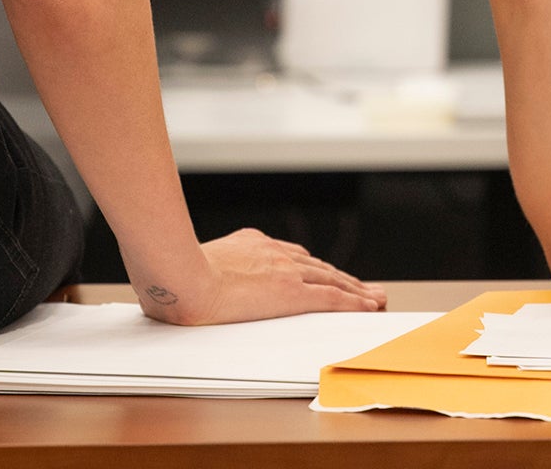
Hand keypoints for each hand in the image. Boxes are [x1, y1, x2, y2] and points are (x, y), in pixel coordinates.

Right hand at [139, 228, 386, 324]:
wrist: (181, 276)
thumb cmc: (174, 276)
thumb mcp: (191, 267)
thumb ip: (201, 273)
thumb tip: (187, 290)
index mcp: (251, 245)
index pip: (292, 258)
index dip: (313, 269)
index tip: (325, 275)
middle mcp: (274, 254)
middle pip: (318, 268)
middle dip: (343, 278)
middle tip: (364, 287)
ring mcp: (286, 272)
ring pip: (332, 281)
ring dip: (357, 290)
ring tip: (376, 298)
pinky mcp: (292, 294)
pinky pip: (332, 298)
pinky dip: (355, 301)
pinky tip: (369, 305)